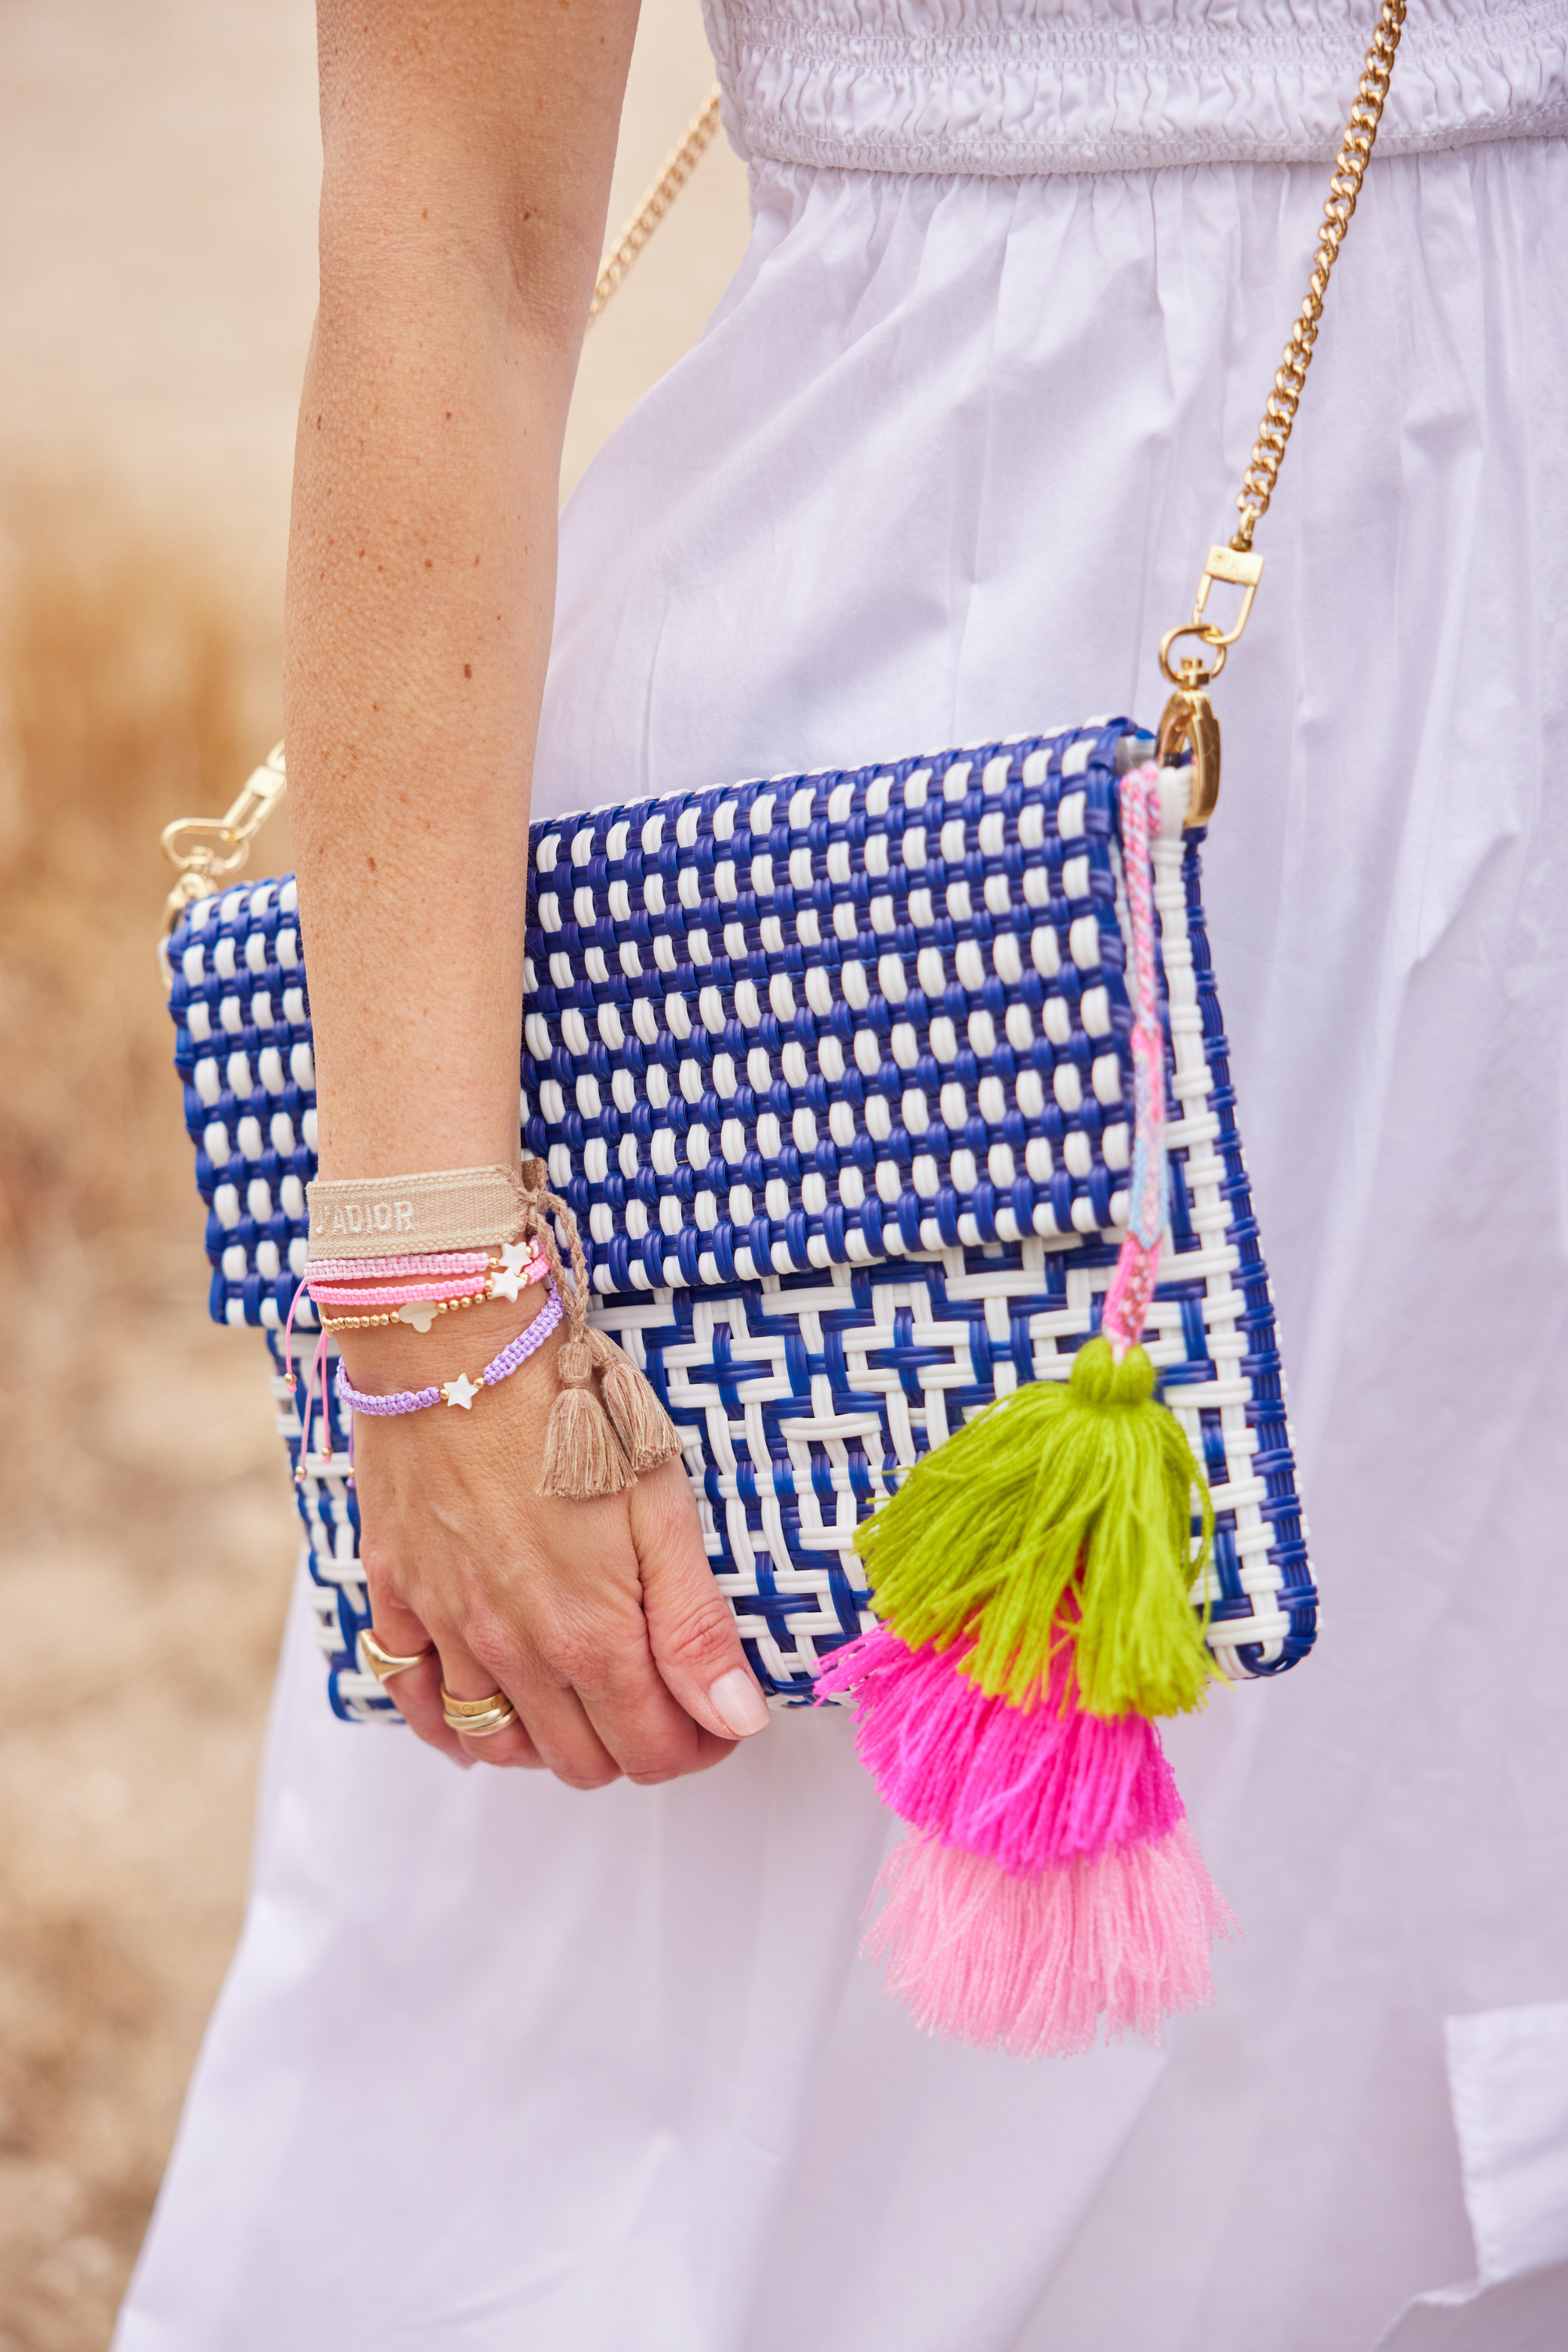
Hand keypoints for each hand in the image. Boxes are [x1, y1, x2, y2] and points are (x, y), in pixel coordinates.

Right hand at [342, 1297, 770, 1783]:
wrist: (458, 1345)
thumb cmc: (572, 1407)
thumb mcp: (662, 1506)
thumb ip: (694, 1626)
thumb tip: (737, 1721)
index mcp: (589, 1635)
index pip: (654, 1751)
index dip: (701, 1745)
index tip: (721, 1715)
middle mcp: (512, 1652)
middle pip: (582, 1761)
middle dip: (637, 1746)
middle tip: (666, 1697)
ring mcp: (445, 1627)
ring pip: (498, 1744)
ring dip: (550, 1742)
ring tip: (585, 1696)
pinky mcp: (397, 1591)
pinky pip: (411, 1695)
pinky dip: (447, 1720)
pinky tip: (479, 1703)